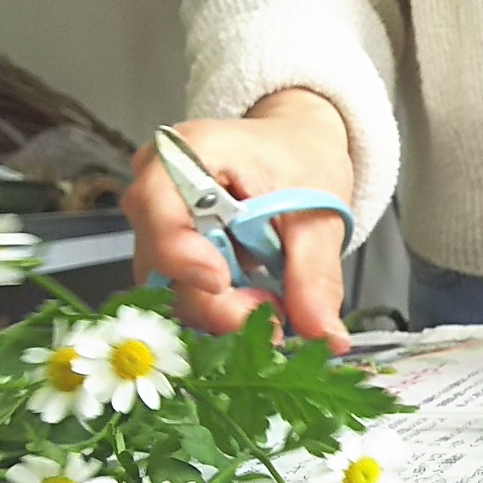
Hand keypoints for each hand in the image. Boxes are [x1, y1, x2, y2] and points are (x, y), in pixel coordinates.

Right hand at [125, 88, 355, 353]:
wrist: (296, 147)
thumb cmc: (299, 158)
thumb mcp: (319, 215)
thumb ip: (316, 276)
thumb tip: (325, 335)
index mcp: (190, 153)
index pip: (156, 204)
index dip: (181, 251)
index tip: (221, 281)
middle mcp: (159, 186)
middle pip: (160, 259)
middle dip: (217, 300)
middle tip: (274, 313)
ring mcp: (159, 221)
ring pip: (169, 284)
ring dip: (223, 307)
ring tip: (274, 302)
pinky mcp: (170, 250)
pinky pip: (183, 290)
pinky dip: (222, 305)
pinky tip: (256, 300)